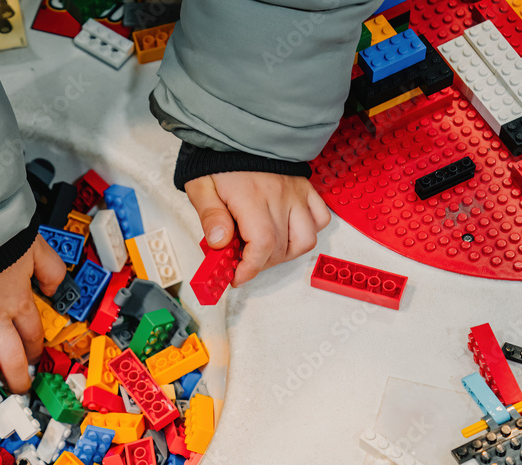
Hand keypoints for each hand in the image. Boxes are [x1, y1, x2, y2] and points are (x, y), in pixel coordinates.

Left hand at [185, 172, 331, 286]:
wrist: (239, 130)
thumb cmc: (219, 160)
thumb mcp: (201, 187)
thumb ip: (210, 216)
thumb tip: (219, 243)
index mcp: (251, 198)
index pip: (263, 244)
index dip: (251, 268)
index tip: (236, 276)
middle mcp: (279, 196)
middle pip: (281, 248)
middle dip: (260, 264)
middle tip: (242, 262)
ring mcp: (296, 193)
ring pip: (306, 238)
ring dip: (286, 253)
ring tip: (265, 250)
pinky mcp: (305, 189)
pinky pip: (320, 218)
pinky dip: (308, 231)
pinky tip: (287, 231)